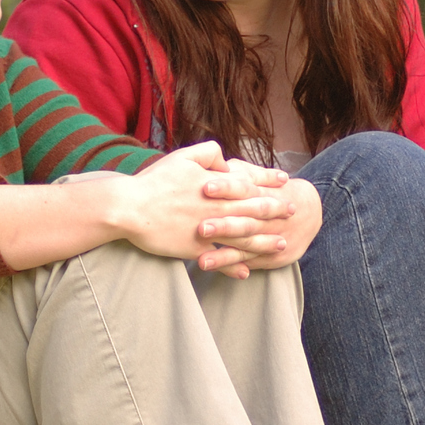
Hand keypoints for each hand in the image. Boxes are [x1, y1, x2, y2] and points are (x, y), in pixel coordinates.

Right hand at [112, 143, 298, 270]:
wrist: (129, 208)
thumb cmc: (154, 181)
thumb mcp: (182, 156)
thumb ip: (209, 153)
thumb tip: (226, 161)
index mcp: (215, 186)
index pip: (249, 182)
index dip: (268, 181)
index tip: (285, 181)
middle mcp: (216, 209)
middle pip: (253, 210)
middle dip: (276, 211)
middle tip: (294, 212)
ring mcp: (208, 231)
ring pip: (242, 237)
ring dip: (264, 242)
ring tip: (280, 245)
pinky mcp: (195, 249)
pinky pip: (219, 259)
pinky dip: (233, 265)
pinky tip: (246, 272)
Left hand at [199, 177, 322, 276]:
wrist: (310, 212)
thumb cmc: (276, 191)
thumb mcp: (263, 178)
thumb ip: (241, 171)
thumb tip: (218, 164)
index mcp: (264, 194)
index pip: (246, 189)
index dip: (227, 188)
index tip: (207, 188)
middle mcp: (268, 219)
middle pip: (246, 222)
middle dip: (225, 226)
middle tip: (201, 228)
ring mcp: (272, 240)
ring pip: (246, 247)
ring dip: (224, 255)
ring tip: (202, 261)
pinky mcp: (271, 258)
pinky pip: (249, 262)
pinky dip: (231, 267)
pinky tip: (213, 269)